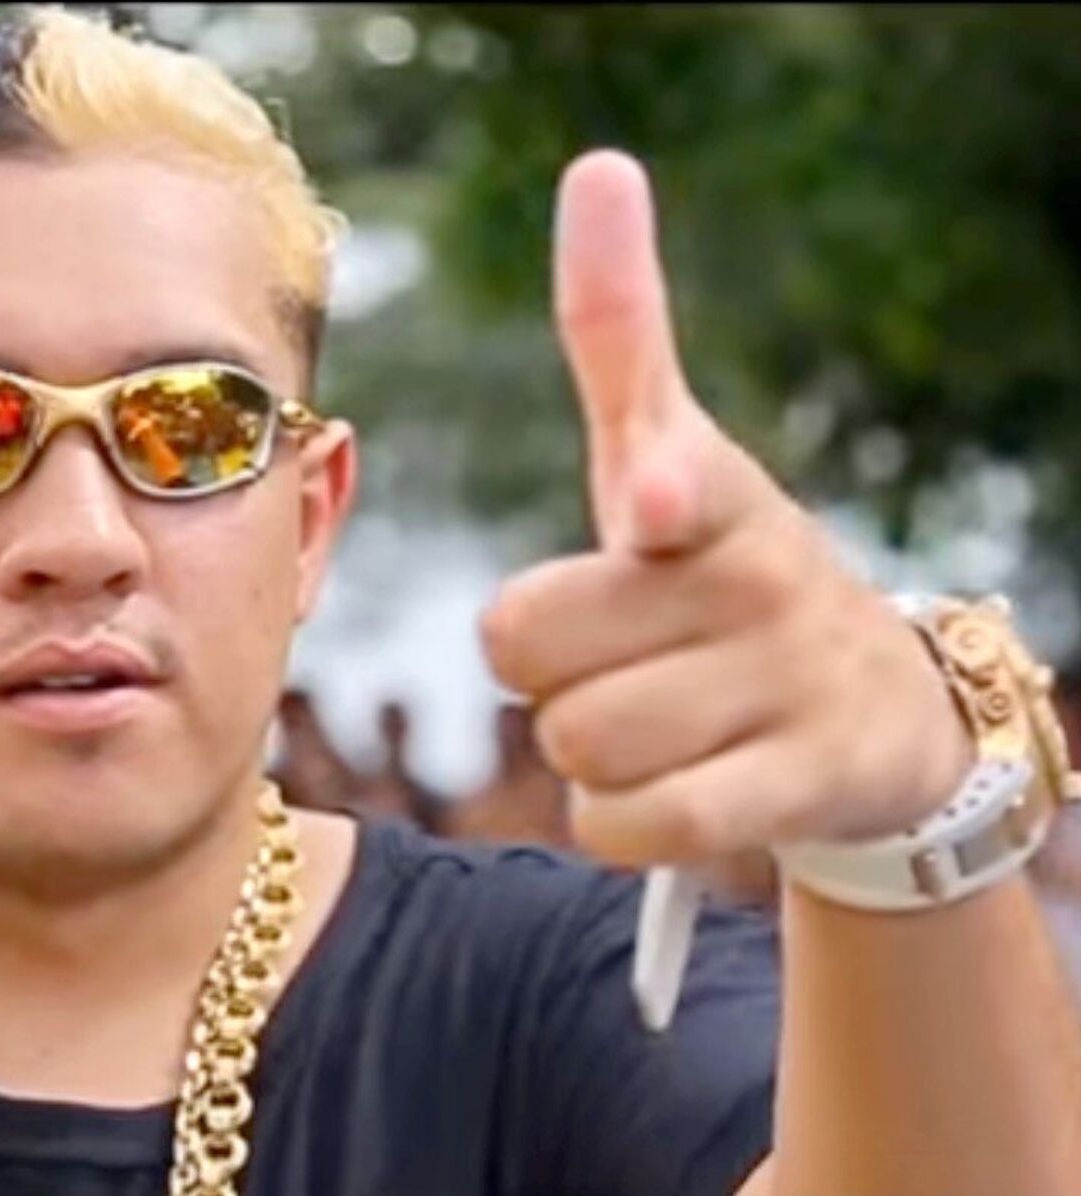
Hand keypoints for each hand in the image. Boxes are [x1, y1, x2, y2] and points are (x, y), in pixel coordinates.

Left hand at [478, 150, 972, 867]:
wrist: (875, 713)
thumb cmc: (721, 572)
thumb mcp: (670, 451)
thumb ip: (618, 333)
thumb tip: (601, 165)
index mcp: (704, 489)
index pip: (670, 472)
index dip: (660, 495)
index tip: (654, 510)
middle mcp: (753, 576)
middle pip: (526, 649)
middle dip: (545, 668)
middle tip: (618, 656)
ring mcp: (784, 686)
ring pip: (572, 744)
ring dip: (583, 749)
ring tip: (654, 719)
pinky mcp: (796, 785)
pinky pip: (626, 825)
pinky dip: (619, 821)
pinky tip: (670, 788)